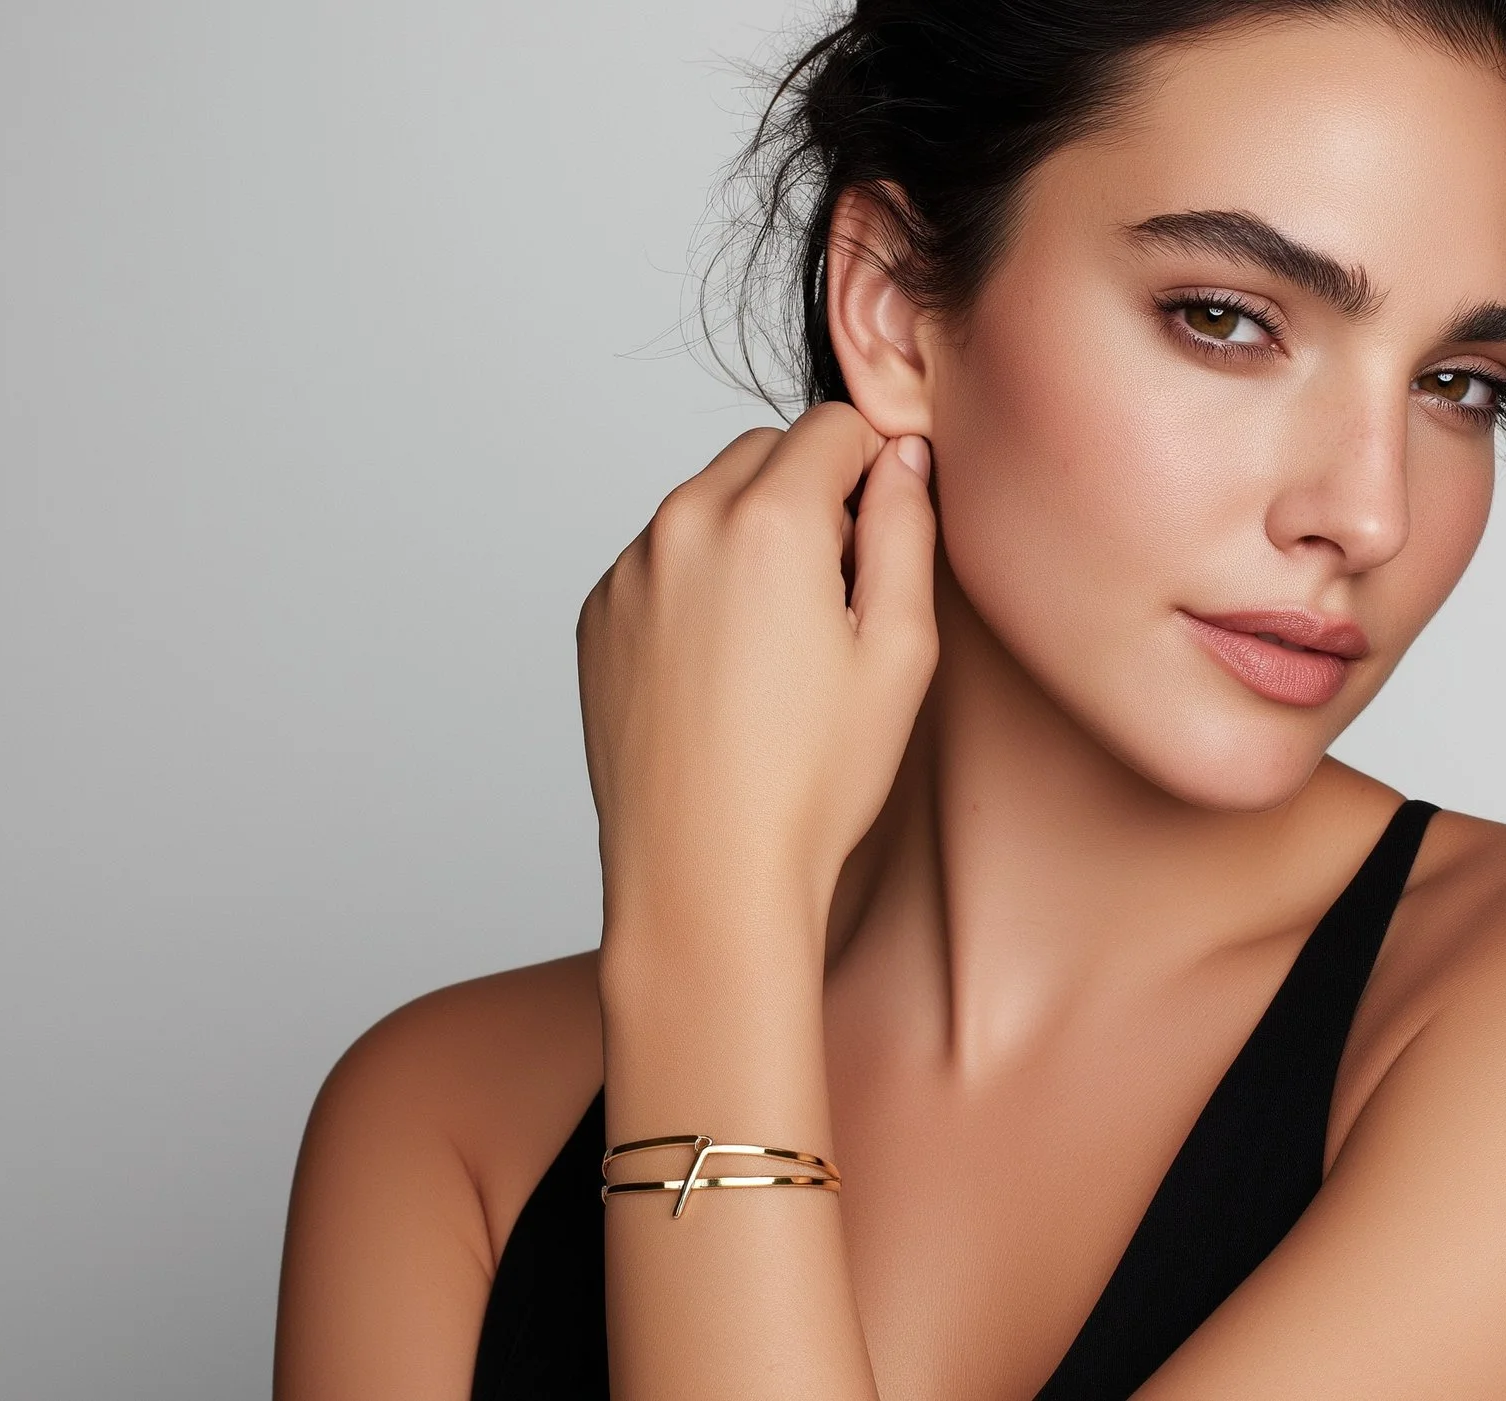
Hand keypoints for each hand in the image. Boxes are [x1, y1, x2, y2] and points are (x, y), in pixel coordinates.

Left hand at [576, 404, 936, 954]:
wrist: (703, 876)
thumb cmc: (812, 781)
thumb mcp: (899, 652)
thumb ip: (908, 531)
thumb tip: (904, 460)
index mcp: (768, 521)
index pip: (836, 424)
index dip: (877, 468)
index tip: (885, 535)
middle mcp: (682, 524)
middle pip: (766, 451)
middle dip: (811, 495)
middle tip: (837, 599)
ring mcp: (628, 571)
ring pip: (708, 502)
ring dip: (751, 536)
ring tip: (778, 645)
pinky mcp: (597, 615)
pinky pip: (661, 559)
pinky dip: (699, 582)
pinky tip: (726, 671)